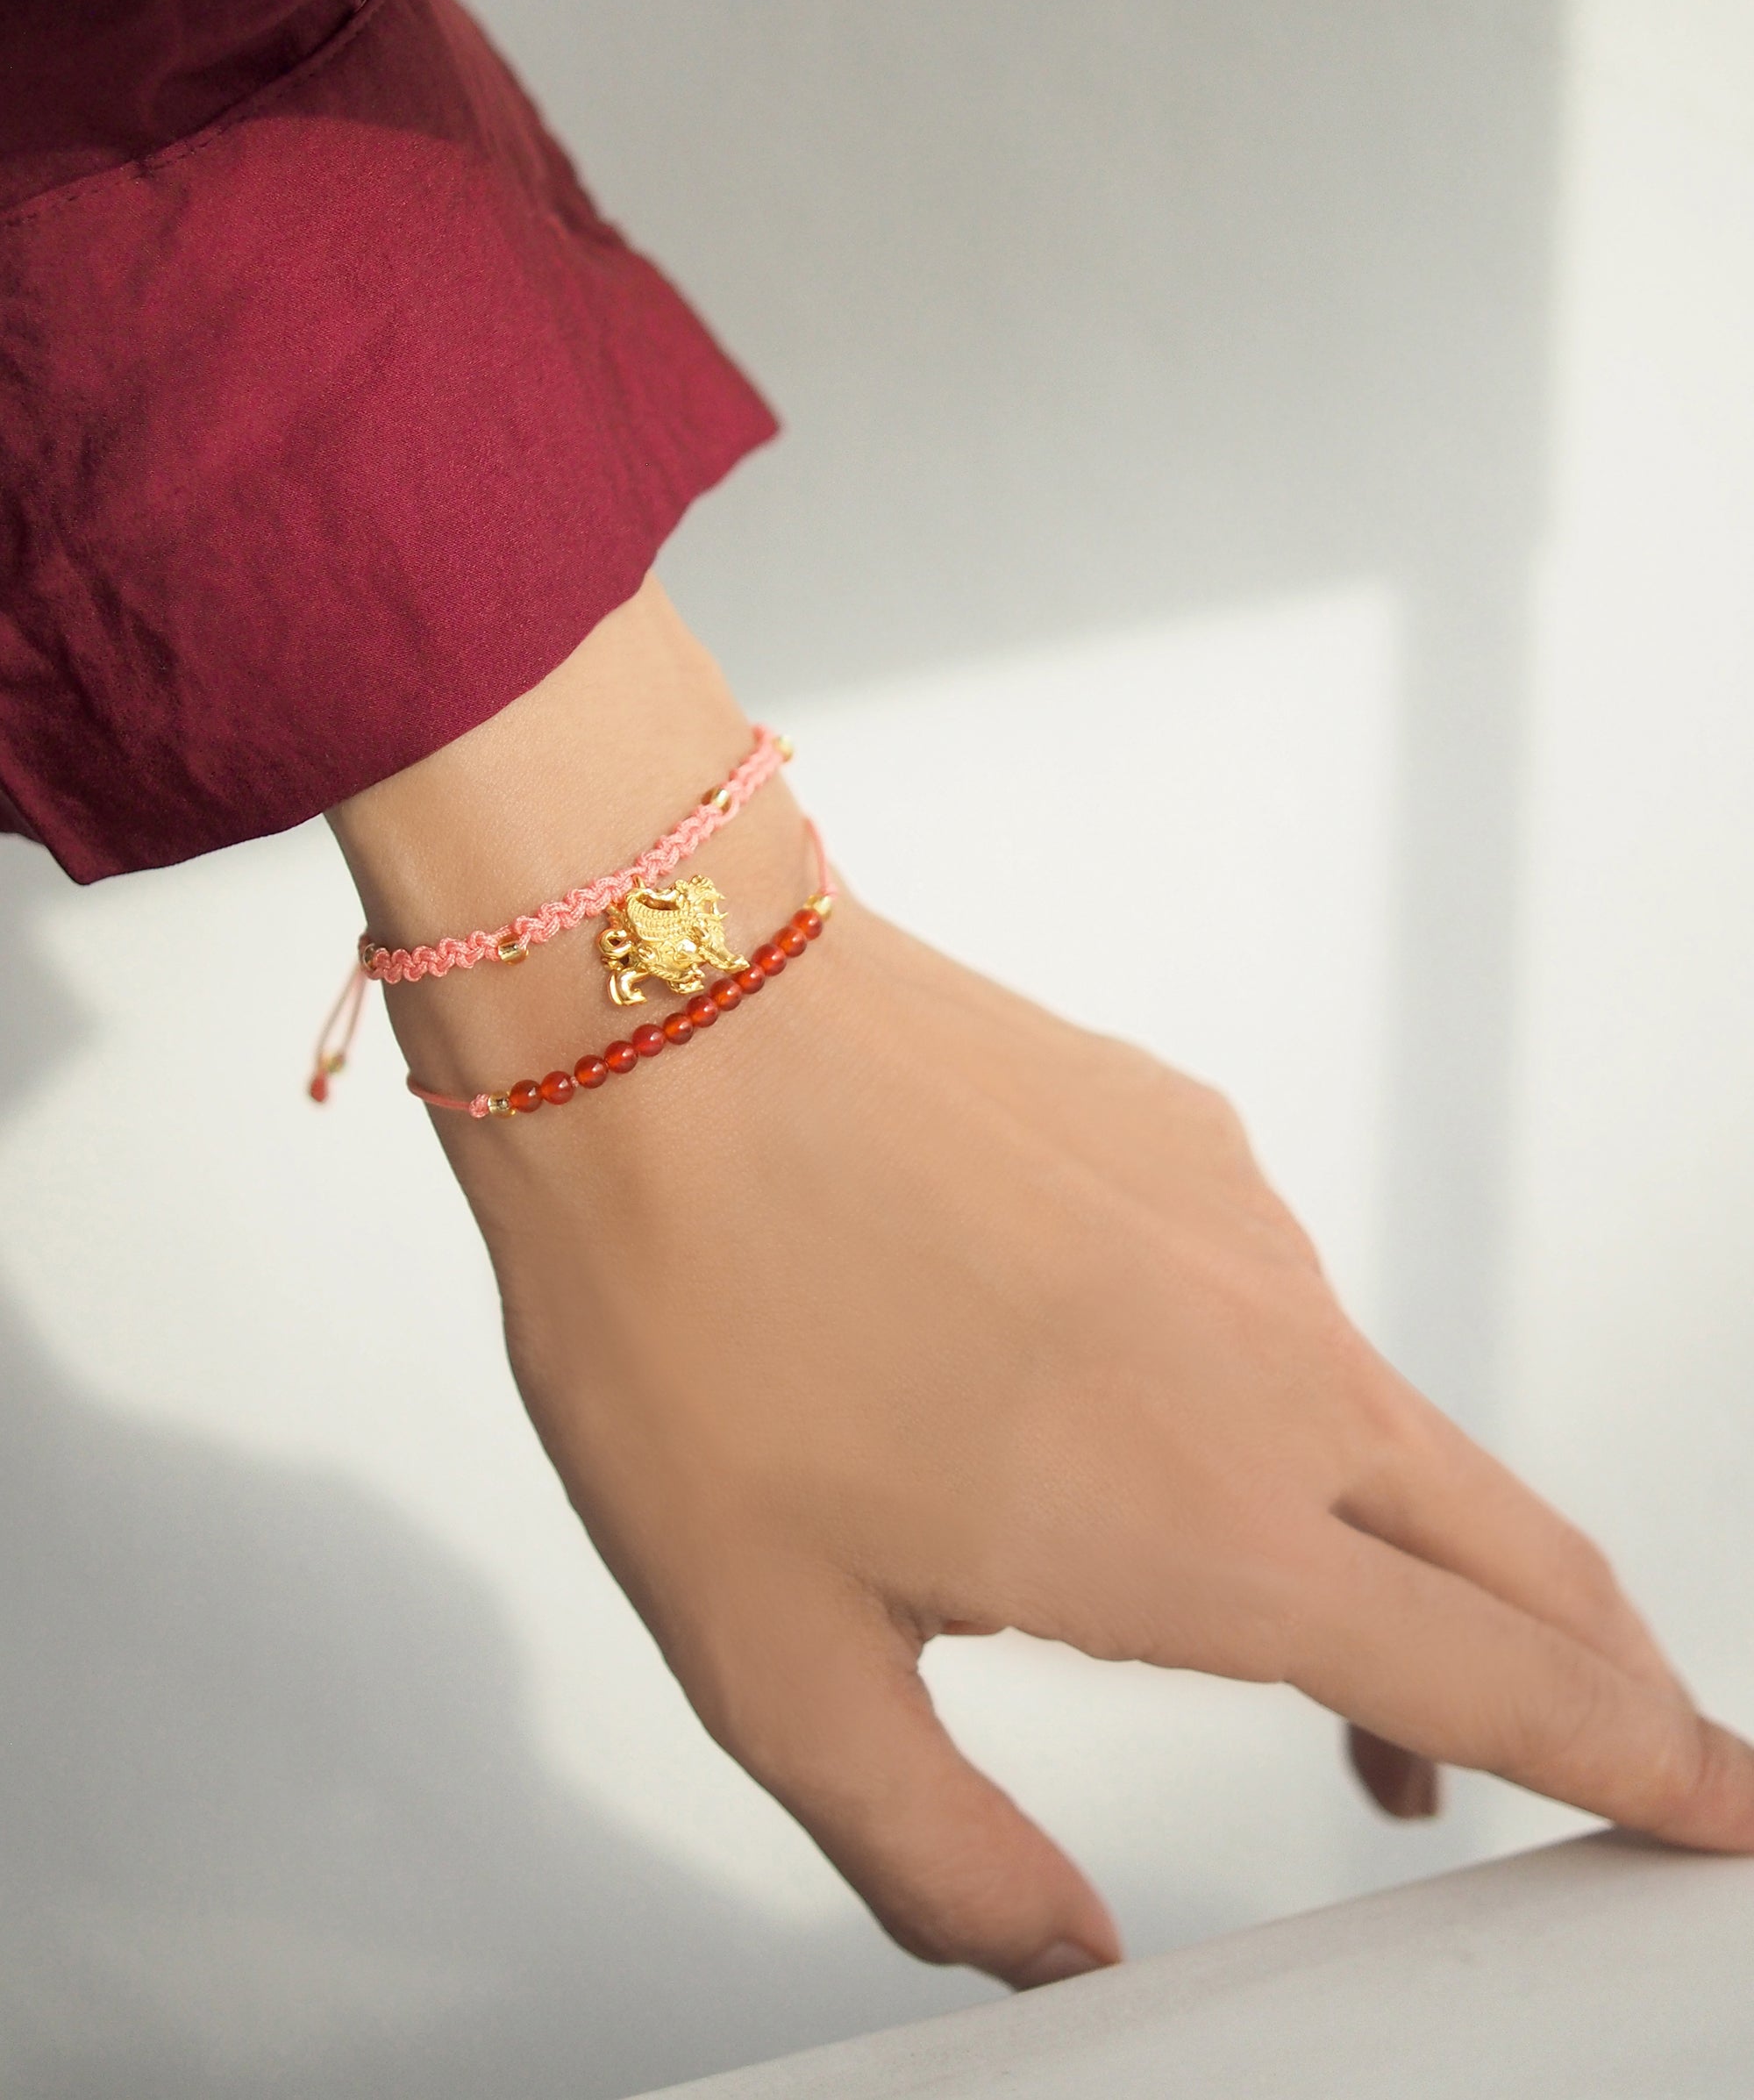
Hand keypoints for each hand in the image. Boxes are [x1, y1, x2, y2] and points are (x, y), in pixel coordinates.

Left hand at [332, 582, 1753, 1989]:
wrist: (661, 1013)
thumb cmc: (692, 1317)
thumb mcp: (776, 1662)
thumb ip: (938, 1849)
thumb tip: (1050, 1955)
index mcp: (1205, 1531)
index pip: (1501, 1687)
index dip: (1643, 1767)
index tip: (1729, 1808)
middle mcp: (1273, 1369)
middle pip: (1521, 1549)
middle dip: (1594, 1669)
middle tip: (1602, 1744)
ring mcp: (1244, 1230)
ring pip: (1388, 1419)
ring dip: (1389, 1534)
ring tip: (1283, 1606)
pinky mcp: (1187, 1132)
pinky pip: (1268, 1293)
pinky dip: (1263, 1387)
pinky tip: (1116, 1390)